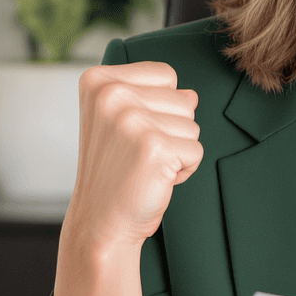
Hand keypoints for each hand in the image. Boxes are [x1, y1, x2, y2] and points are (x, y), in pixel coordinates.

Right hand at [66, 61, 203, 249]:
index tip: (133, 131)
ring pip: (193, 125)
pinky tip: (155, 178)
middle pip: (184, 99)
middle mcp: (112, 95)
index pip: (166, 74)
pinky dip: (184, 170)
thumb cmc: (114, 172)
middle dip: (172, 131)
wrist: (100, 221)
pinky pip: (196, 150)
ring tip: (146, 166)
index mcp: (99, 80)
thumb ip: (153, 98)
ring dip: (178, 150)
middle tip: (139, 154)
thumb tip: (191, 95)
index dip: (161, 106)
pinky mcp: (154, 147)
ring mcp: (132, 120)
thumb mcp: (122, 123)